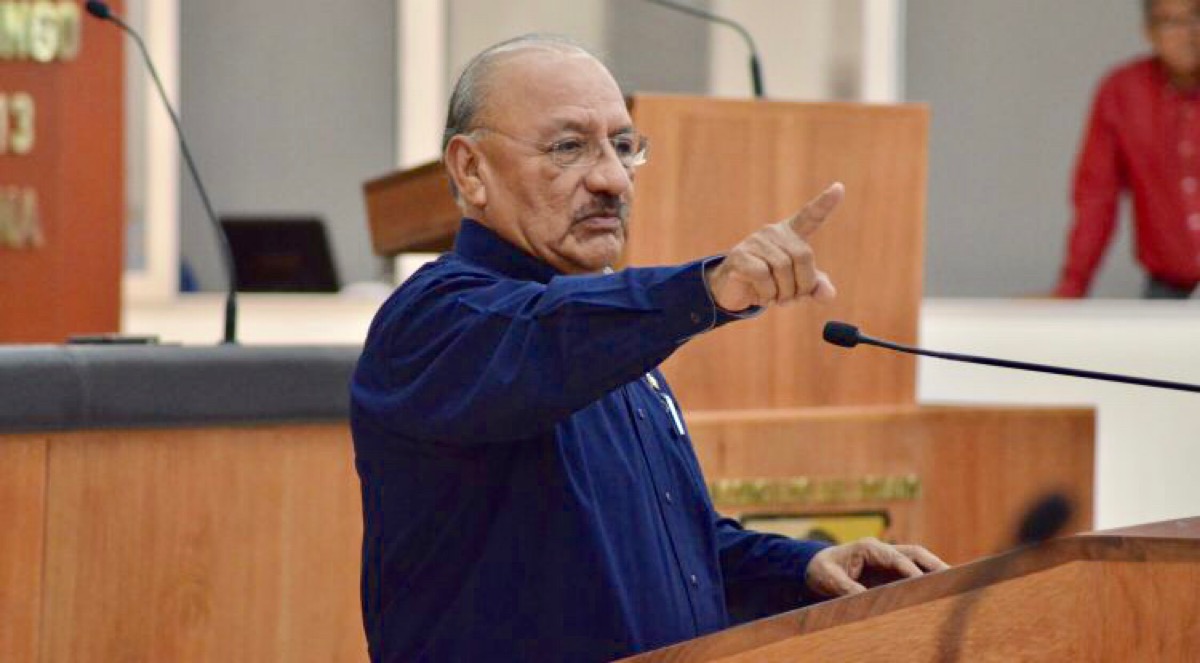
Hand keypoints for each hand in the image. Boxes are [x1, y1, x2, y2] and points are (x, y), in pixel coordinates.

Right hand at [704, 182, 842, 312]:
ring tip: (775, 298)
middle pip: (803, 256)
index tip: (839, 188)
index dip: (825, 203)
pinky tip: (761, 296)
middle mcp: (773, 232)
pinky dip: (767, 293)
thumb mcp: (797, 287)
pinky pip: (763, 276)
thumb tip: (828, 294)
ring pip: (783, 269)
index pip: (810, 216)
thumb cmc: (770, 284)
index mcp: (791, 235)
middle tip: (791, 299)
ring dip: (784, 293)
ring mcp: (755, 241)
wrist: (733, 291)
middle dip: (802, 285)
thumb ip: (816, 287)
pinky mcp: (740, 255)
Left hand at [804, 537, 947, 597]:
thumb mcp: (828, 578)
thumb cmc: (821, 570)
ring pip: (918, 560)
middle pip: (914, 553)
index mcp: (868, 548)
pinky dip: (927, 578)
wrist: (815, 567)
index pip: (895, 558)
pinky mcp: (891, 570)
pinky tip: (939, 590)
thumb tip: (864, 599)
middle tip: (952, 577)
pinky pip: (913, 572)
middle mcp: (882, 550)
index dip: (910, 570)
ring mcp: (888, 559)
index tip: (923, 582)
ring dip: (935, 570)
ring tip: (955, 584)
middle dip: (933, 564)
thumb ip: (845, 588)